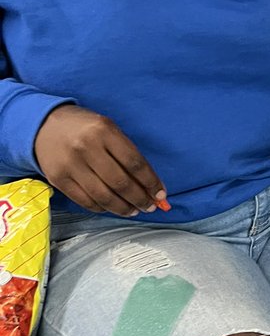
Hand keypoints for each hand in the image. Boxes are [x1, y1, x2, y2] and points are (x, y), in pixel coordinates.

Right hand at [34, 105, 166, 216]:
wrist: (43, 125)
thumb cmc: (85, 128)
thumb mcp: (108, 129)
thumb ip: (127, 153)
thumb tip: (150, 184)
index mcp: (104, 131)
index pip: (134, 162)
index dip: (150, 182)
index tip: (160, 194)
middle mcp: (86, 147)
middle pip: (120, 182)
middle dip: (140, 198)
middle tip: (150, 206)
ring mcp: (70, 164)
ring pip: (103, 196)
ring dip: (123, 208)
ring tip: (134, 210)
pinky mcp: (57, 179)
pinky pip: (85, 201)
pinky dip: (102, 208)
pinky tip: (112, 208)